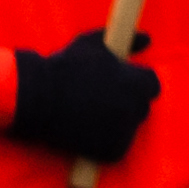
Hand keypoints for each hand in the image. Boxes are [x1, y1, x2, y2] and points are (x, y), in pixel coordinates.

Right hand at [5, 32, 157, 162]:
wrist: (37, 97)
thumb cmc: (67, 66)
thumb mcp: (97, 44)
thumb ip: (127, 41)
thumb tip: (147, 39)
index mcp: (140, 81)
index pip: (151, 86)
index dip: (136, 87)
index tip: (119, 87)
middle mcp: (137, 105)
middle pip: (140, 108)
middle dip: (126, 106)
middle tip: (101, 104)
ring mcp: (124, 129)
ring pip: (128, 129)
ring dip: (116, 125)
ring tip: (91, 118)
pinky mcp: (110, 149)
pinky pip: (116, 149)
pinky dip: (106, 145)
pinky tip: (88, 135)